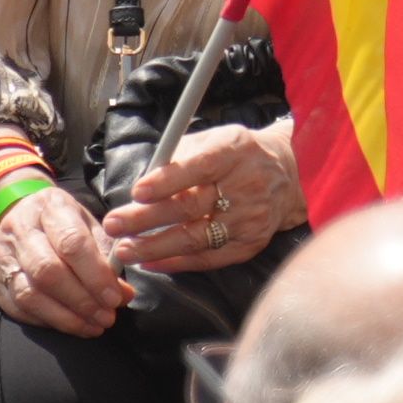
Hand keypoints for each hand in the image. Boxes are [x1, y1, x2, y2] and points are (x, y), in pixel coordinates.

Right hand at [0, 183, 132, 334]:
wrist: (17, 213)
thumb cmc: (62, 222)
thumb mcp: (88, 225)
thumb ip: (107, 257)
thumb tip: (123, 295)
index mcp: (50, 207)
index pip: (72, 243)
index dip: (95, 275)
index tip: (114, 298)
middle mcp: (19, 229)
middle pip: (48, 271)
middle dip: (81, 300)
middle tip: (106, 317)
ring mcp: (1, 255)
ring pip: (29, 295)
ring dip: (65, 318)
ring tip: (92, 327)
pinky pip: (17, 308)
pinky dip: (46, 321)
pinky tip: (69, 325)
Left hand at [105, 118, 303, 273]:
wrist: (289, 175)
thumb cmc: (238, 155)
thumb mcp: (214, 140)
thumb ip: (179, 156)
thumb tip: (141, 185)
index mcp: (235, 152)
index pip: (200, 167)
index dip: (168, 181)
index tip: (137, 192)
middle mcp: (247, 186)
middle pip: (192, 207)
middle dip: (146, 219)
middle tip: (114, 224)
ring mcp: (250, 219)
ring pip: (196, 238)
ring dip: (155, 246)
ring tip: (125, 250)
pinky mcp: (250, 244)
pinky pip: (209, 258)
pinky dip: (176, 262)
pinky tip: (151, 262)